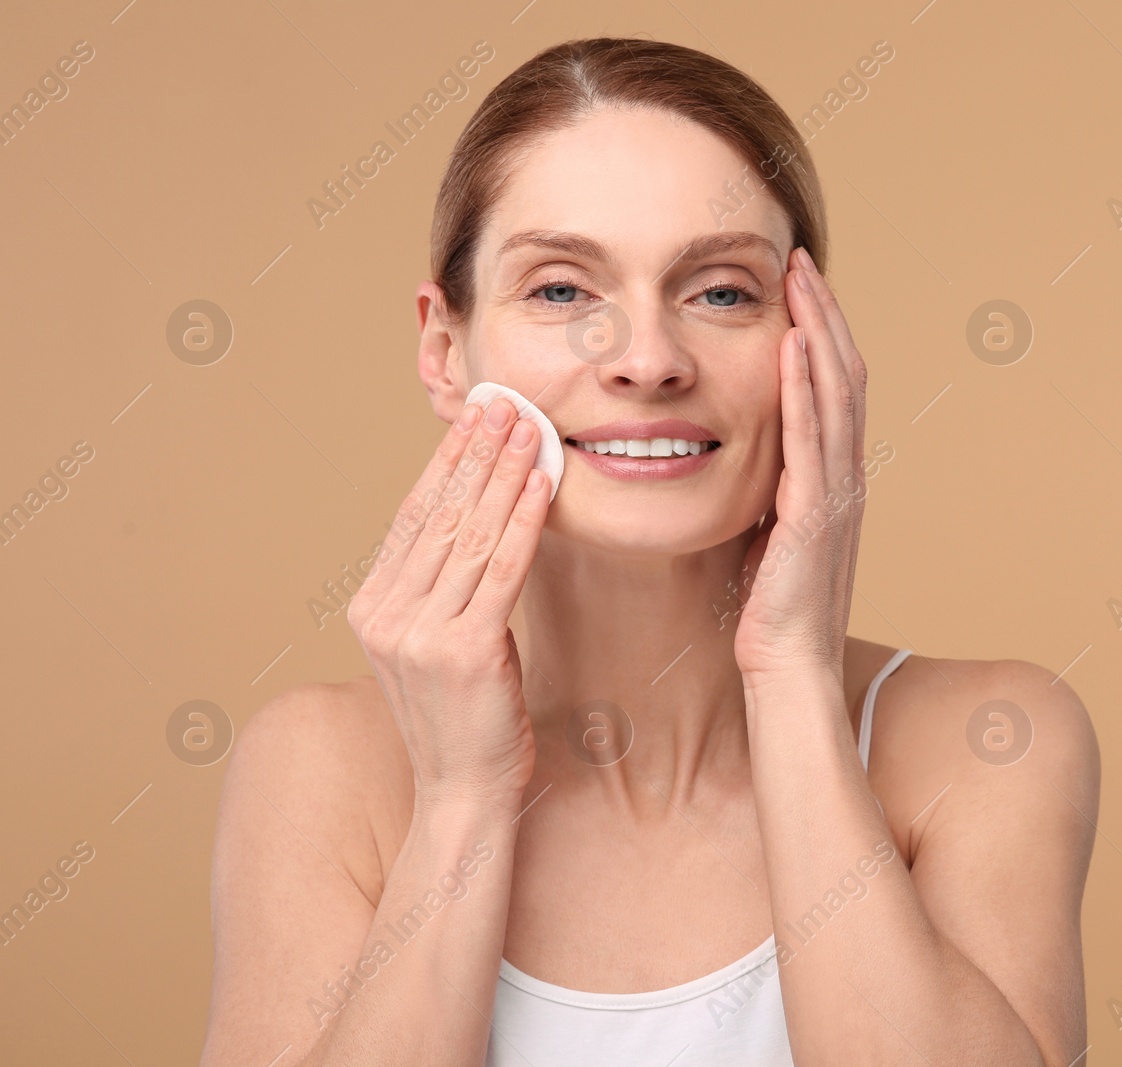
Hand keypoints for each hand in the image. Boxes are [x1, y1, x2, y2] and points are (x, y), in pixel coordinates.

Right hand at [346, 397, 551, 808]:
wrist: (463, 792)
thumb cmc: (465, 718)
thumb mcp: (438, 644)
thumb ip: (444, 590)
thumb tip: (478, 519)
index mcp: (372, 608)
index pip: (413, 518)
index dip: (445, 463)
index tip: (472, 420)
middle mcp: (385, 615)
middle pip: (440, 516)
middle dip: (476, 454)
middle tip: (504, 404)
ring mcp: (419, 633)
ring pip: (472, 534)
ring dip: (504, 474)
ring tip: (528, 428)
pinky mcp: (464, 650)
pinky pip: (503, 569)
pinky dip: (525, 520)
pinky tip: (541, 484)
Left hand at [733, 247, 868, 684]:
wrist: (789, 667)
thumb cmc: (771, 610)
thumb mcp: (769, 534)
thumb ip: (769, 490)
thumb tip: (746, 461)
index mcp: (834, 478)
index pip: (835, 388)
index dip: (821, 332)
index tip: (798, 286)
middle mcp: (845, 476)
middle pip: (843, 374)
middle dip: (822, 312)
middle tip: (799, 260)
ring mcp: (836, 493)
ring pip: (835, 394)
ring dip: (817, 331)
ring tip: (798, 281)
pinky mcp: (814, 514)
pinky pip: (811, 439)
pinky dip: (804, 389)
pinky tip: (792, 347)